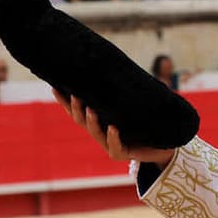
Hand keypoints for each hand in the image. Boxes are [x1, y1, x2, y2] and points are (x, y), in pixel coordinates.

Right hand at [58, 91, 173, 164]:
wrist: (162, 146)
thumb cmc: (145, 123)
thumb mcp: (134, 103)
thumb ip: (126, 89)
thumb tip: (120, 64)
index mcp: (100, 120)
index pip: (78, 109)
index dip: (65, 100)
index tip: (55, 86)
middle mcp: (101, 132)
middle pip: (81, 121)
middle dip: (76, 109)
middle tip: (75, 95)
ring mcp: (109, 144)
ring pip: (96, 133)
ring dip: (92, 121)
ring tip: (91, 109)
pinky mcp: (122, 154)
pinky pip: (115, 146)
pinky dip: (113, 137)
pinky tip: (113, 128)